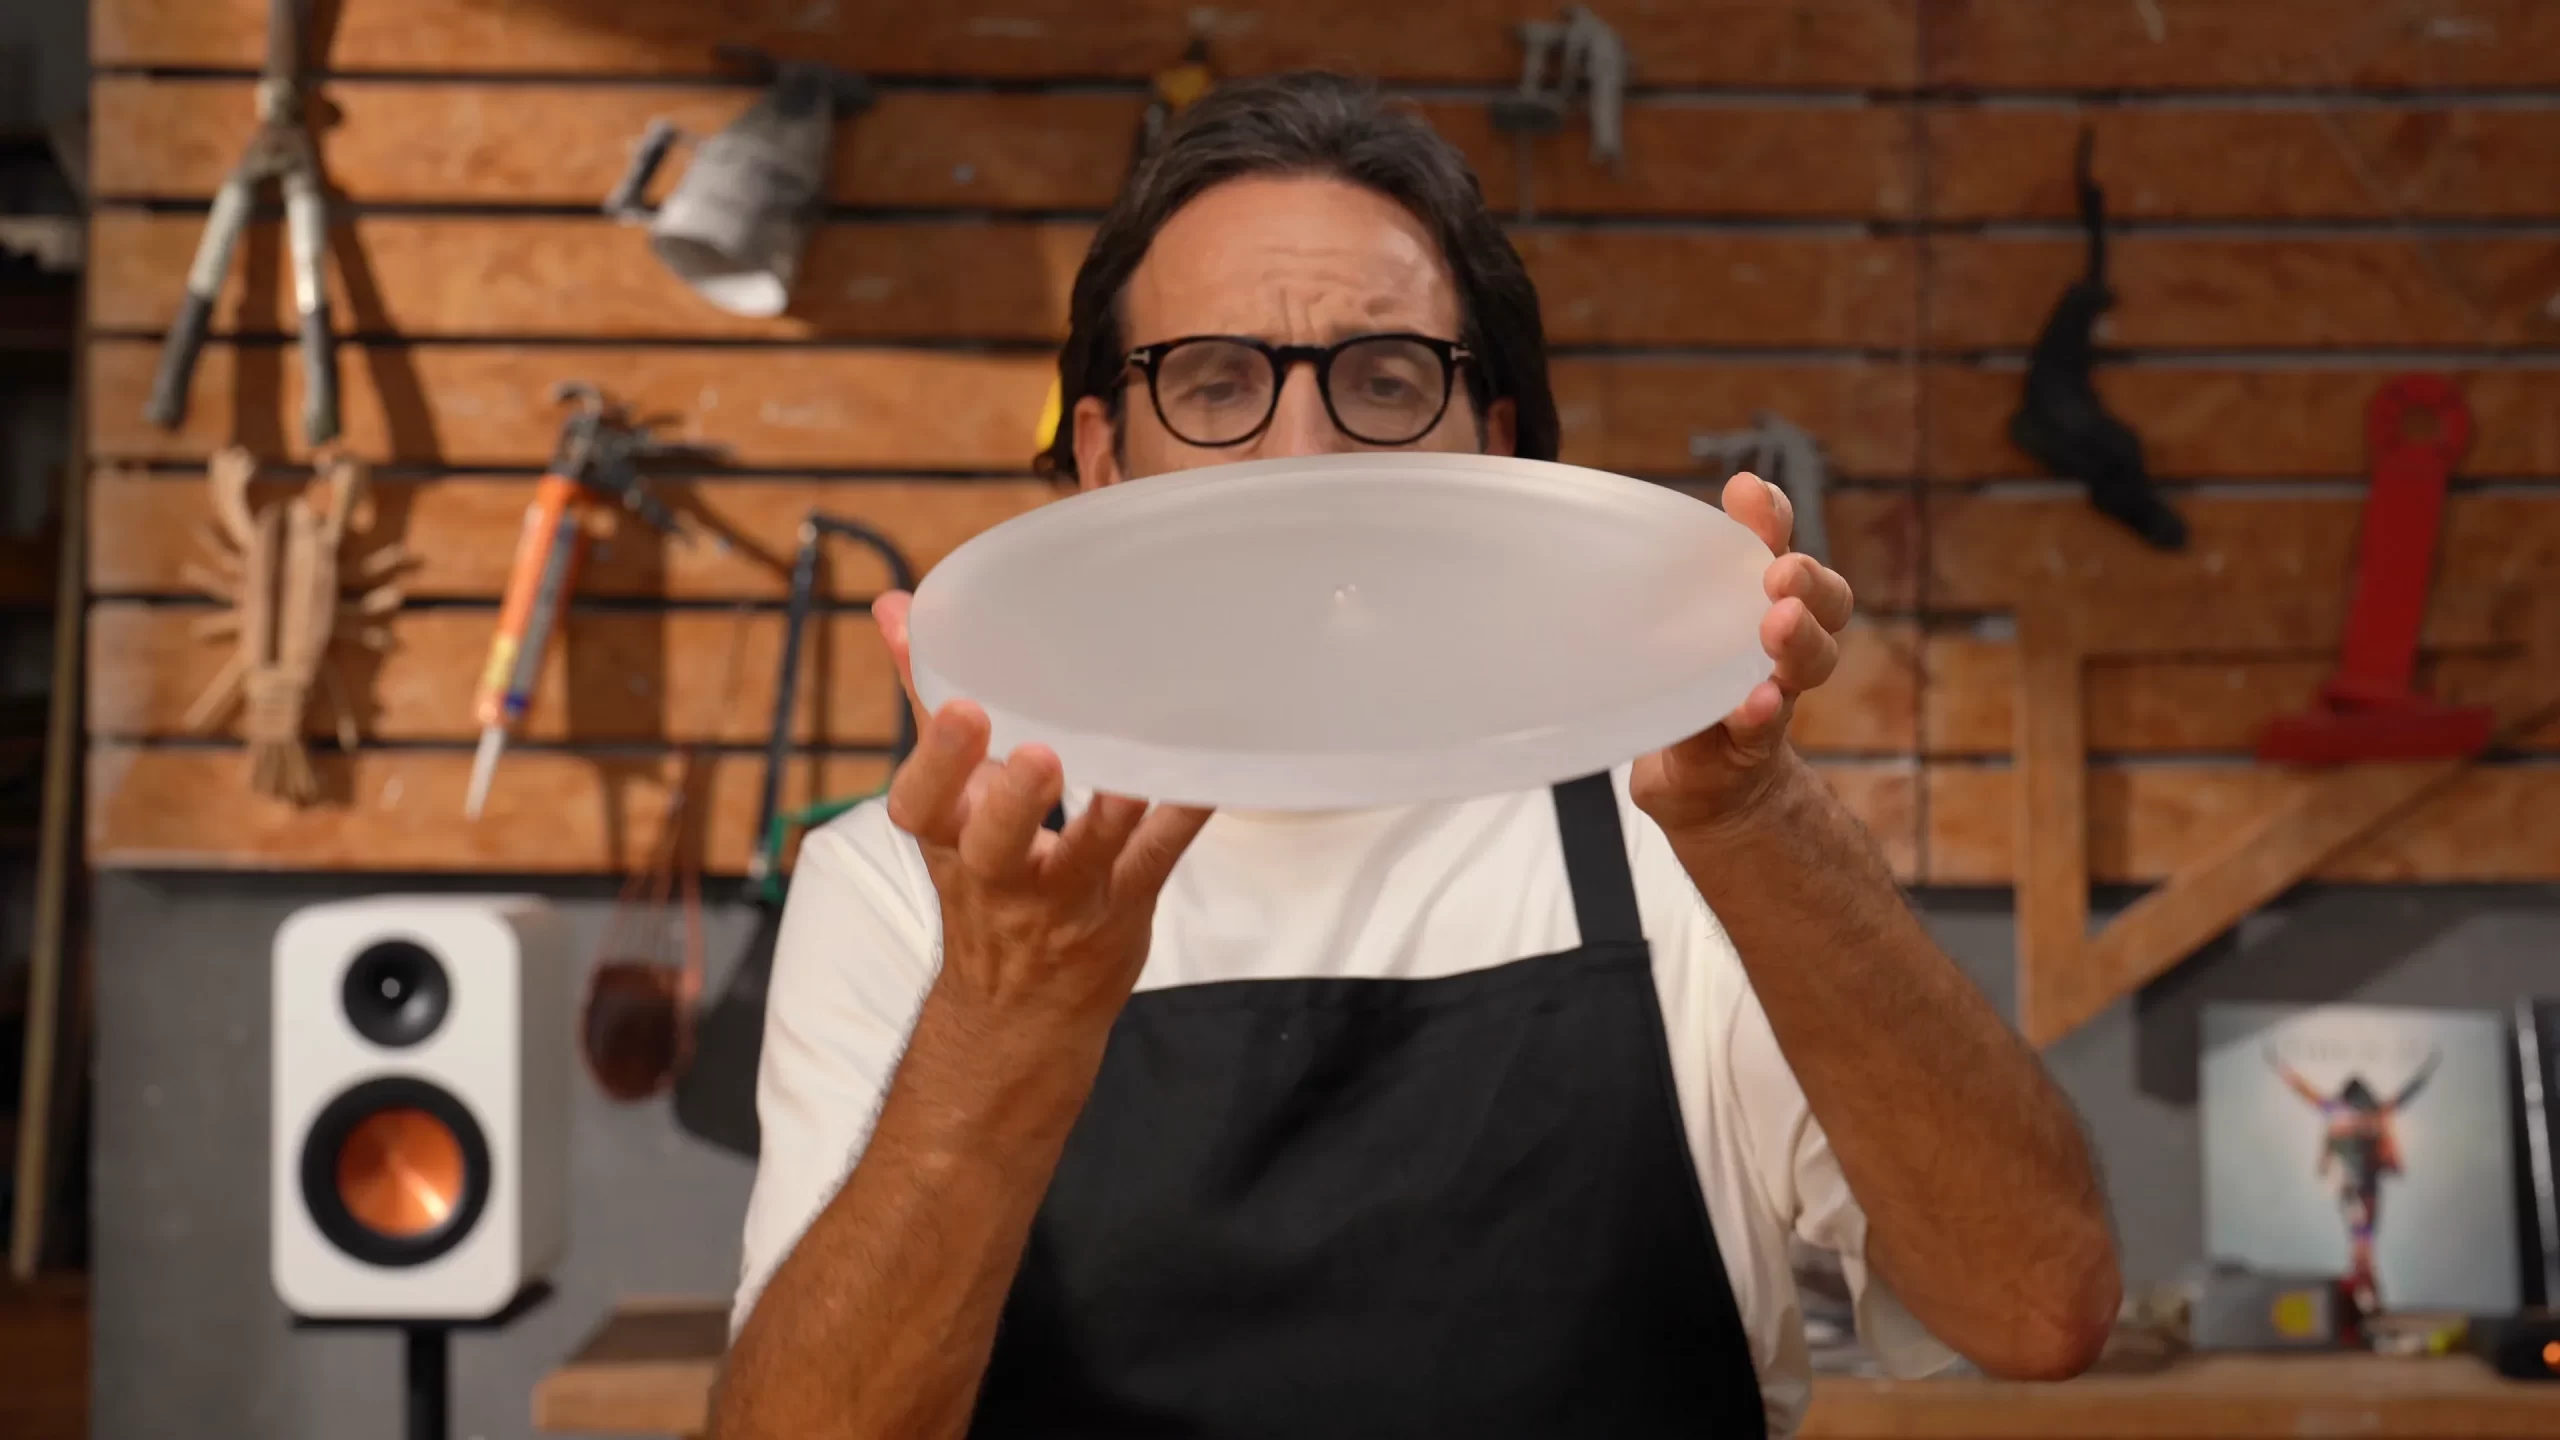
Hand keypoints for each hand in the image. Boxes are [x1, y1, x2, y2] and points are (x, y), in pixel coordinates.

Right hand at [873, 592, 1214, 1029]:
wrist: (1018, 1013)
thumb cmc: (985, 880)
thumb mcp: (945, 804)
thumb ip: (926, 700)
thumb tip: (895, 607)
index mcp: (947, 839)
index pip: (923, 804)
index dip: (938, 761)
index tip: (960, 707)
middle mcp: (999, 875)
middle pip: (995, 843)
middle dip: (1012, 801)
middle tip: (1039, 754)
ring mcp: (1064, 898)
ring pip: (1085, 858)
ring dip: (1110, 816)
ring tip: (1129, 779)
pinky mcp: (1124, 907)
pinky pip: (1154, 862)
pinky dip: (1179, 820)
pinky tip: (1205, 779)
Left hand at [1630, 473, 1855, 838]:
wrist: (1714, 795)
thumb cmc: (1683, 704)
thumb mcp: (1662, 649)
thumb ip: (1648, 606)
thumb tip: (1579, 546)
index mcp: (1751, 606)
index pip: (1774, 547)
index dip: (1770, 517)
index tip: (1747, 492)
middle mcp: (1777, 646)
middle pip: (1820, 600)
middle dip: (1807, 578)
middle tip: (1782, 570)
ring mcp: (1775, 696)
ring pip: (1810, 662)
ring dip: (1798, 639)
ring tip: (1778, 623)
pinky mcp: (1754, 748)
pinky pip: (1765, 728)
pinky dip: (1760, 713)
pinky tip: (1756, 702)